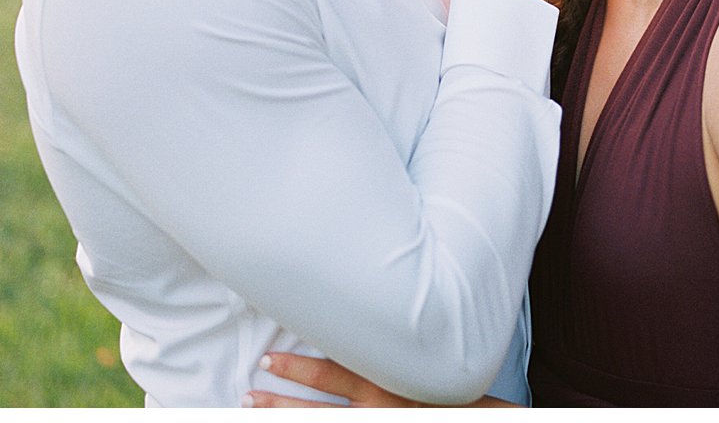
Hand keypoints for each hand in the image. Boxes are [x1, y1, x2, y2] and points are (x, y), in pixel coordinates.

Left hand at [241, 352, 516, 407]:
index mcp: (382, 377)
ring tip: (253, 410)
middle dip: (280, 400)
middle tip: (248, 393)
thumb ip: (391, 334)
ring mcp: (373, 422)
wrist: (470, 414)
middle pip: (316, 406)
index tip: (267, 358)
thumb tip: (363, 306)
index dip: (297, 366)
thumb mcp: (419, 351)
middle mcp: (374, 405)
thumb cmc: (443, 380)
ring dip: (283, 418)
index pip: (331, 371)